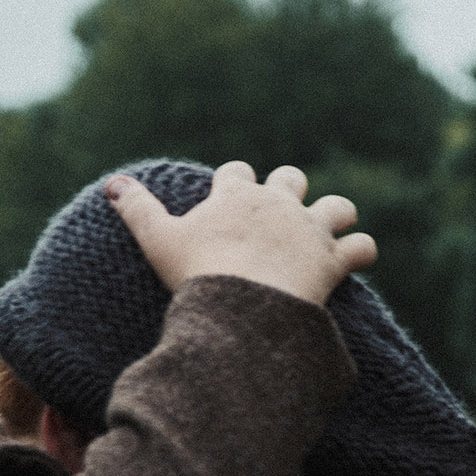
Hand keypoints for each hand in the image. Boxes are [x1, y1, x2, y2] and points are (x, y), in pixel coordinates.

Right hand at [108, 161, 376, 305]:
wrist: (244, 303)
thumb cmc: (197, 272)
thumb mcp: (158, 240)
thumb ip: (136, 209)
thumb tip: (112, 184)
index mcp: (235, 196)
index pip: (237, 172)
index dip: (236, 182)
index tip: (231, 197)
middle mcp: (277, 204)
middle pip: (290, 179)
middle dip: (288, 189)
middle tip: (282, 213)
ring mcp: (309, 229)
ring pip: (336, 207)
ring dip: (335, 215)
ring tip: (331, 230)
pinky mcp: (334, 258)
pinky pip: (362, 246)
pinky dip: (361, 251)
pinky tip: (355, 260)